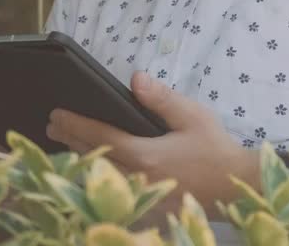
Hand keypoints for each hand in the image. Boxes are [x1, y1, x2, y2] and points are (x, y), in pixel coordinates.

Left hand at [46, 71, 253, 212]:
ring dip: (81, 159)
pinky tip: (95, 170)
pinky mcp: (148, 209)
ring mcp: (141, 198)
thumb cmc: (216, 149)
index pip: (99, 137)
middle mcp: (137, 179)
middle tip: (52, 126)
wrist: (237, 186)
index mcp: (144, 155)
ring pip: (100, 177)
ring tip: (67, 144)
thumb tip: (135, 79)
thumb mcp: (193, 116)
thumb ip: (161, 98)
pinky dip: (100, 180)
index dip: (74, 124)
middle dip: (70, 140)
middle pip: (93, 158)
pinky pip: (115, 195)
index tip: (56, 114)